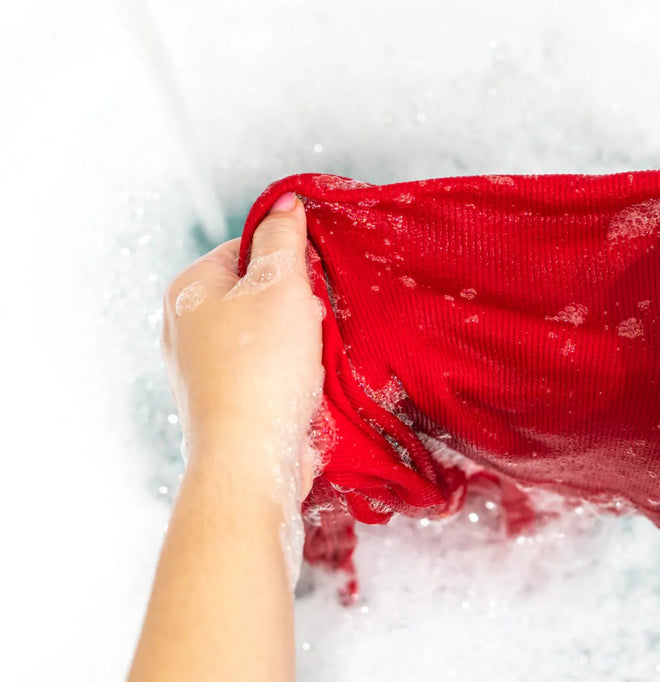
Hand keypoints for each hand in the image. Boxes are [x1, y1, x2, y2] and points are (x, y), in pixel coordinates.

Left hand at [160, 193, 323, 496]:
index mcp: (187, 289)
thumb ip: (284, 239)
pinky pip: (264, 372)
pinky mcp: (223, 403)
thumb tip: (286, 203)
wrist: (250, 458)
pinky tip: (304, 388)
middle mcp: (184, 327)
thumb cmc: (262, 368)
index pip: (245, 249)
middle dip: (294, 307)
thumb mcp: (281, 286)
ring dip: (298, 344)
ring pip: (265, 335)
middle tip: (312, 326)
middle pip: (256, 294)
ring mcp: (200, 369)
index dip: (286, 262)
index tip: (310, 285)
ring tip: (309, 362)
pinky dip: (288, 375)